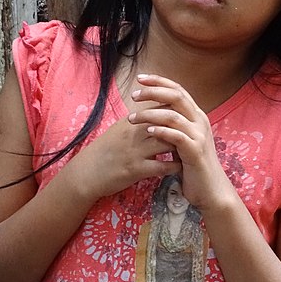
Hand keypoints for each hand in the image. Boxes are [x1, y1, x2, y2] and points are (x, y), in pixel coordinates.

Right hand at [64, 109, 181, 203]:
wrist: (85, 173)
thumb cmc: (104, 151)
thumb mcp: (119, 130)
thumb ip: (138, 121)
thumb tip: (156, 112)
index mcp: (131, 122)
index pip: (159, 108)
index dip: (176, 111)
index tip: (188, 117)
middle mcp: (134, 133)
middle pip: (166, 122)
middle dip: (183, 127)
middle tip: (195, 134)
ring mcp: (135, 151)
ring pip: (167, 142)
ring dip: (182, 147)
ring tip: (191, 150)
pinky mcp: (135, 169)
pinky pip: (161, 166)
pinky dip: (174, 166)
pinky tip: (180, 168)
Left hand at [128, 74, 234, 210]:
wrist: (210, 189)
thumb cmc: (193, 165)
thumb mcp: (183, 140)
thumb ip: (173, 125)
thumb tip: (153, 112)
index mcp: (196, 115)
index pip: (178, 89)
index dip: (159, 81)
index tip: (140, 77)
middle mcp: (200, 121)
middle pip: (176, 96)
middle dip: (153, 92)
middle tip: (134, 94)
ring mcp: (199, 135)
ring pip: (173, 115)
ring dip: (150, 114)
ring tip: (132, 118)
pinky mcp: (195, 151)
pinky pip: (177, 136)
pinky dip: (162, 131)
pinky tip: (148, 131)